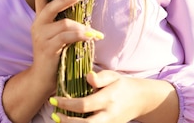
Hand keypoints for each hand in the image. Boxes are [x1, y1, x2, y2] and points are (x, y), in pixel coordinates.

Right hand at [29, 0, 103, 93]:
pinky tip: (91, 38)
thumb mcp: (59, 36)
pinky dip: (82, 36)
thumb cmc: (55, 56)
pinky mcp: (47, 48)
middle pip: (51, 6)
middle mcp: (38, 25)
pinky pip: (68, 37)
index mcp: (40, 20)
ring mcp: (41, 37)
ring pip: (65, 23)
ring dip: (83, 28)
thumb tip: (84, 11)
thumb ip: (67, 24)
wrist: (43, 80)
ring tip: (94, 34)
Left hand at [49, 71, 178, 122]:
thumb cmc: (121, 85)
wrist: (139, 99)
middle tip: (54, 115)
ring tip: (58, 119)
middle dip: (67, 122)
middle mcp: (109, 115)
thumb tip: (88, 77)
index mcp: (108, 99)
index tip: (54, 99)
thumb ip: (101, 77)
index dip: (66, 104)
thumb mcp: (113, 76)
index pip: (84, 105)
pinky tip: (69, 122)